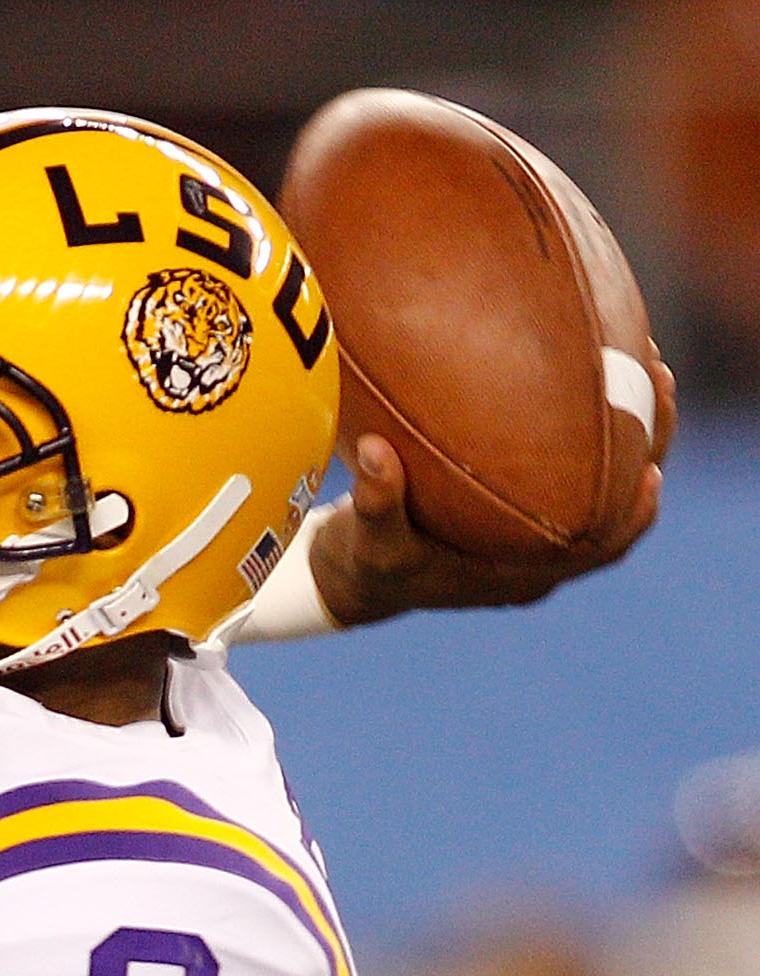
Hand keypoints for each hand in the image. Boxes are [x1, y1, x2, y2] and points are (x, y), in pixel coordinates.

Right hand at [310, 349, 674, 624]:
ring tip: (642, 359)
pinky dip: (592, 424)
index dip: (632, 514)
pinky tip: (590, 365)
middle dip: (648, 443)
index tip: (652, 468)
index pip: (598, 550)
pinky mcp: (524, 507)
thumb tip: (374, 451)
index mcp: (520, 575)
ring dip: (631, 428)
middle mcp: (541, 556)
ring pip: (606, 480)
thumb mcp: (365, 540)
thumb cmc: (369, 562)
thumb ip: (374, 501)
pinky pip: (575, 464)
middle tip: (657, 378)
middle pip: (619, 504)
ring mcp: (538, 533)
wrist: (358, 576)